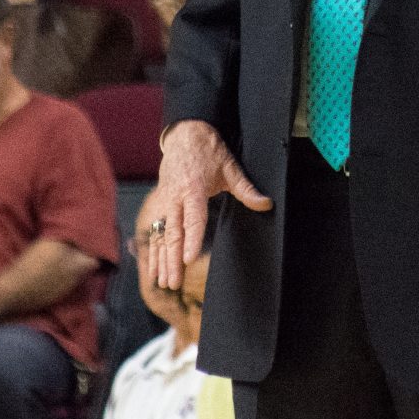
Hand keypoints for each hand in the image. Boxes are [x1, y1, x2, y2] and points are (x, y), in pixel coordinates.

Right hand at [149, 121, 270, 292]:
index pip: (193, 219)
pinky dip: (153, 252)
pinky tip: (153, 270)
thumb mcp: (230, 167)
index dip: (190, 240)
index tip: (188, 260)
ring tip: (162, 283)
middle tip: (174, 282)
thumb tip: (265, 204)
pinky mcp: (160, 204)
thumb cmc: (209, 152)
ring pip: (161, 235)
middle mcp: (175, 198)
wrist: (185, 135)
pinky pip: (154, 232)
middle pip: (173, 233)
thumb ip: (246, 189)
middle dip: (172, 259)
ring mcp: (165, 202)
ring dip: (161, 260)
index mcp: (193, 189)